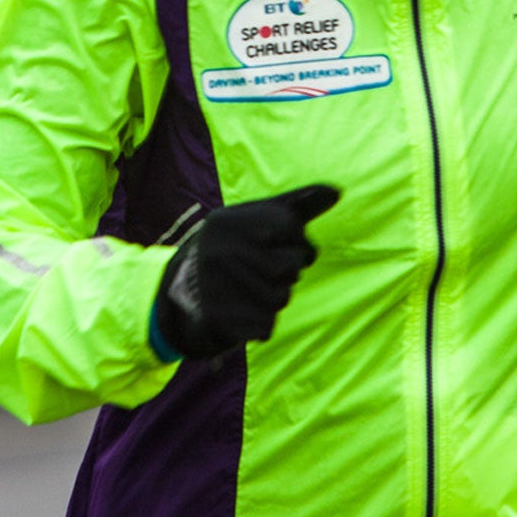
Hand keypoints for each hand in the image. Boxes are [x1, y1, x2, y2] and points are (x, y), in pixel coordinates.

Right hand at [152, 185, 339, 359]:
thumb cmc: (233, 250)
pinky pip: (267, 326)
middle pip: (291, 265)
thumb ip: (297, 206)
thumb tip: (336, 191)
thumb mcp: (257, 220)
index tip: (274, 244)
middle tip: (260, 270)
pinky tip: (242, 312)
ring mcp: (216, 284)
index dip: (295, 240)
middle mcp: (220, 249)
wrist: (180, 295)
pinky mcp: (218, 319)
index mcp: (229, 220)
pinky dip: (260, 323)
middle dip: (287, 272)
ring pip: (281, 297)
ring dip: (274, 298)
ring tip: (250, 290)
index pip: (292, 227)